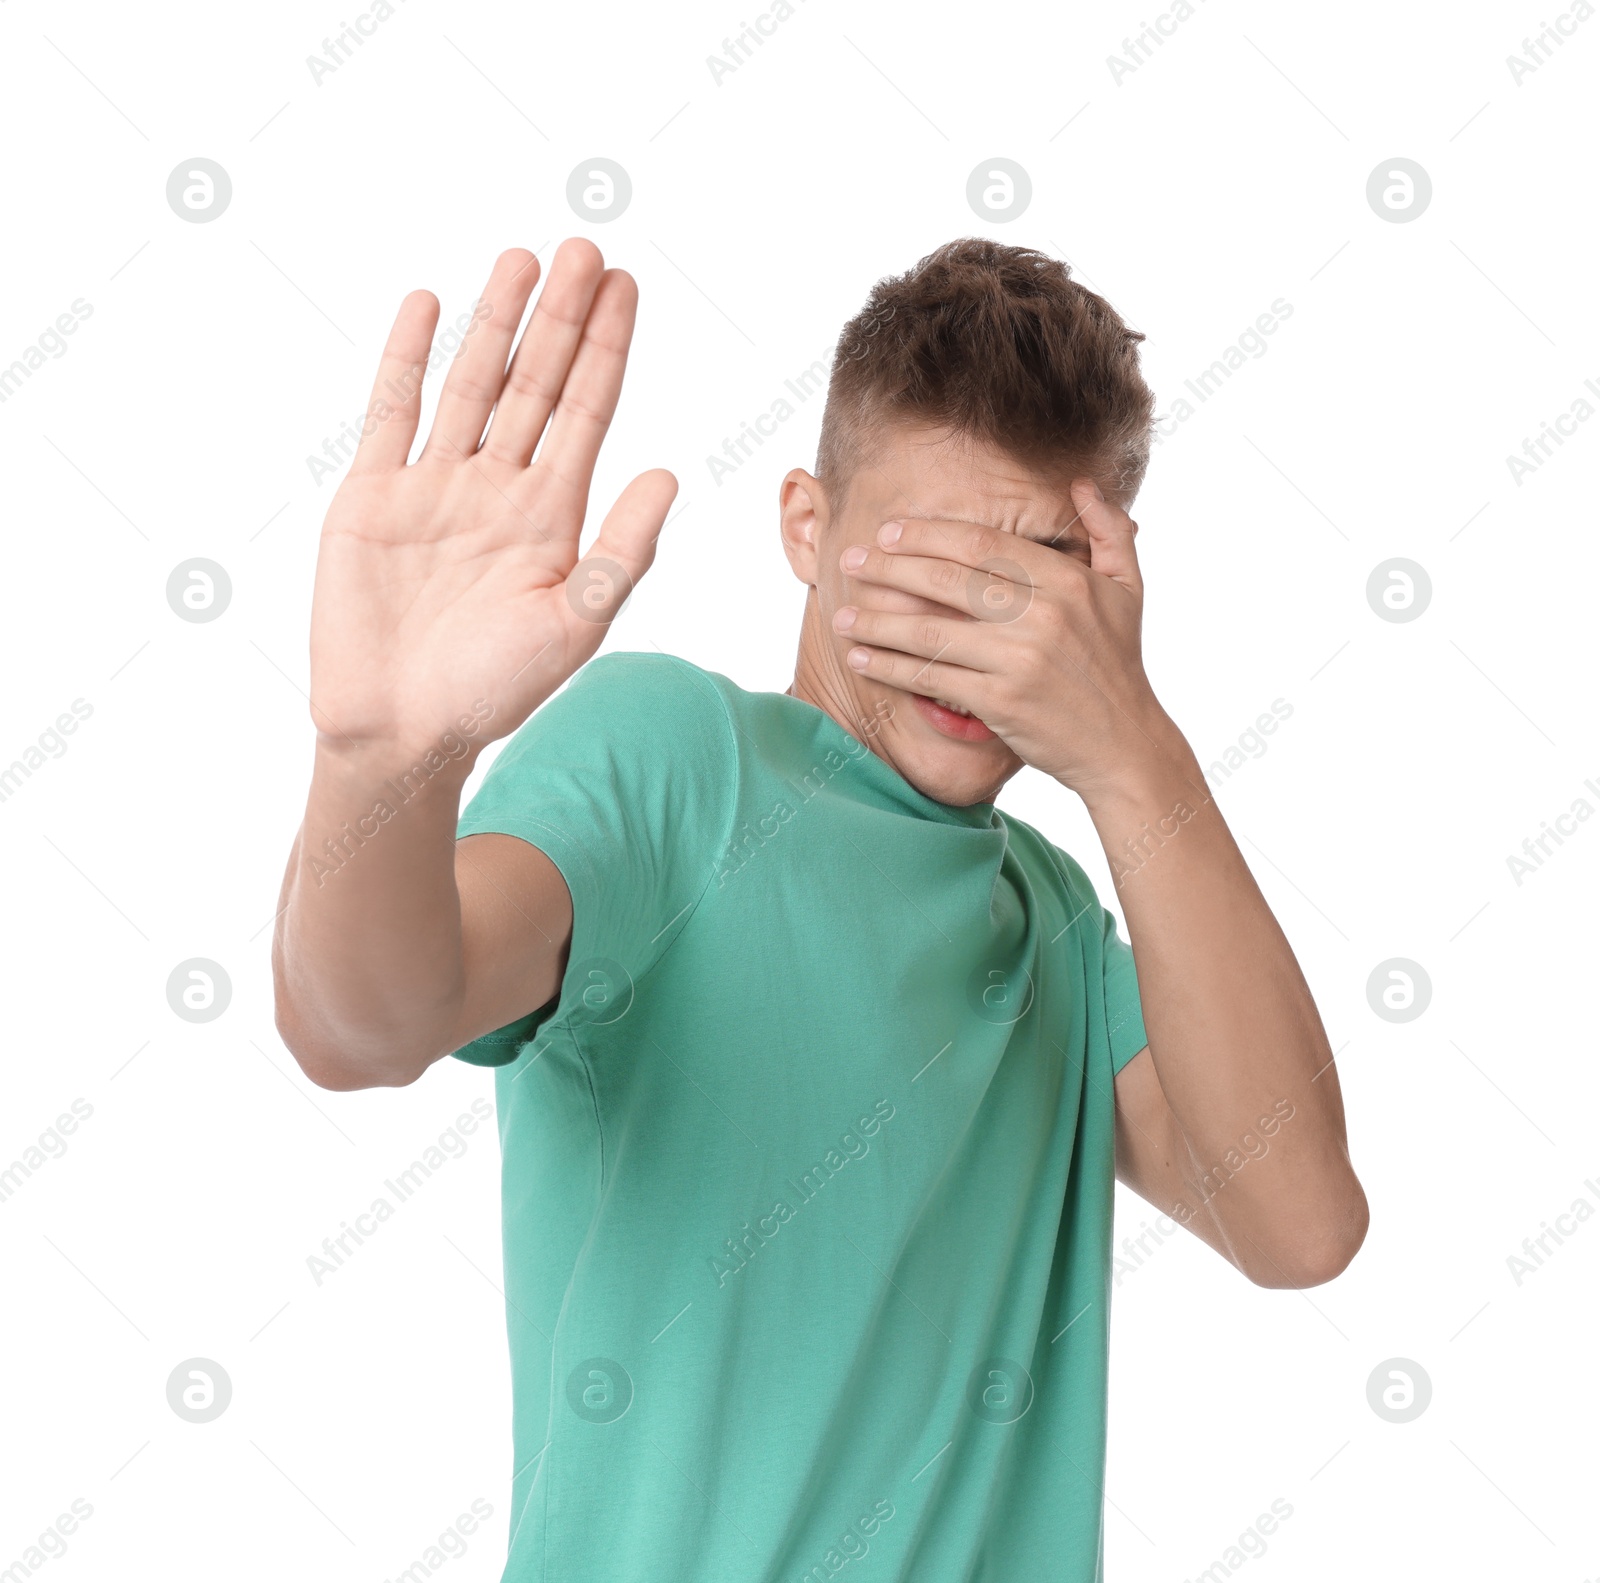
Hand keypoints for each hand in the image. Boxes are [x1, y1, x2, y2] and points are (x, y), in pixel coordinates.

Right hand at [307, 241, 676, 758]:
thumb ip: (622, 550)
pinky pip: (392, 412)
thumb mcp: (575, 622)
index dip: (607, 348)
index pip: (587, 412)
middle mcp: (499, 490)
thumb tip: (669, 473)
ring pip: (471, 384)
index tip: (626, 286)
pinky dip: (407, 358)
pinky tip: (428, 304)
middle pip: (537, 384)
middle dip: (561, 318)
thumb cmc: (495, 690)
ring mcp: (435, 487)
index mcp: (552, 516)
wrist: (402, 729)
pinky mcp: (373, 496)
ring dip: (497, 322)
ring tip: (523, 258)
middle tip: (584, 248)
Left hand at [830, 480, 1182, 799]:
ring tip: (840, 616)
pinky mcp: (1000, 702)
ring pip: (930, 631)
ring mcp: (1019, 660)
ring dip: (876, 622)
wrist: (1124, 745)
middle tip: (850, 561)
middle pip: (947, 581)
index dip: (927, 534)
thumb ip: (1109, 531)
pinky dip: (890, 667)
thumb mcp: (1128, 591)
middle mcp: (1042, 615)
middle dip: (889, 568)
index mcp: (1065, 580)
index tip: (888, 532)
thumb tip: (1082, 484)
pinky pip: (931, 678)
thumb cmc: (1119, 665)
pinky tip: (861, 658)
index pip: (981, 544)